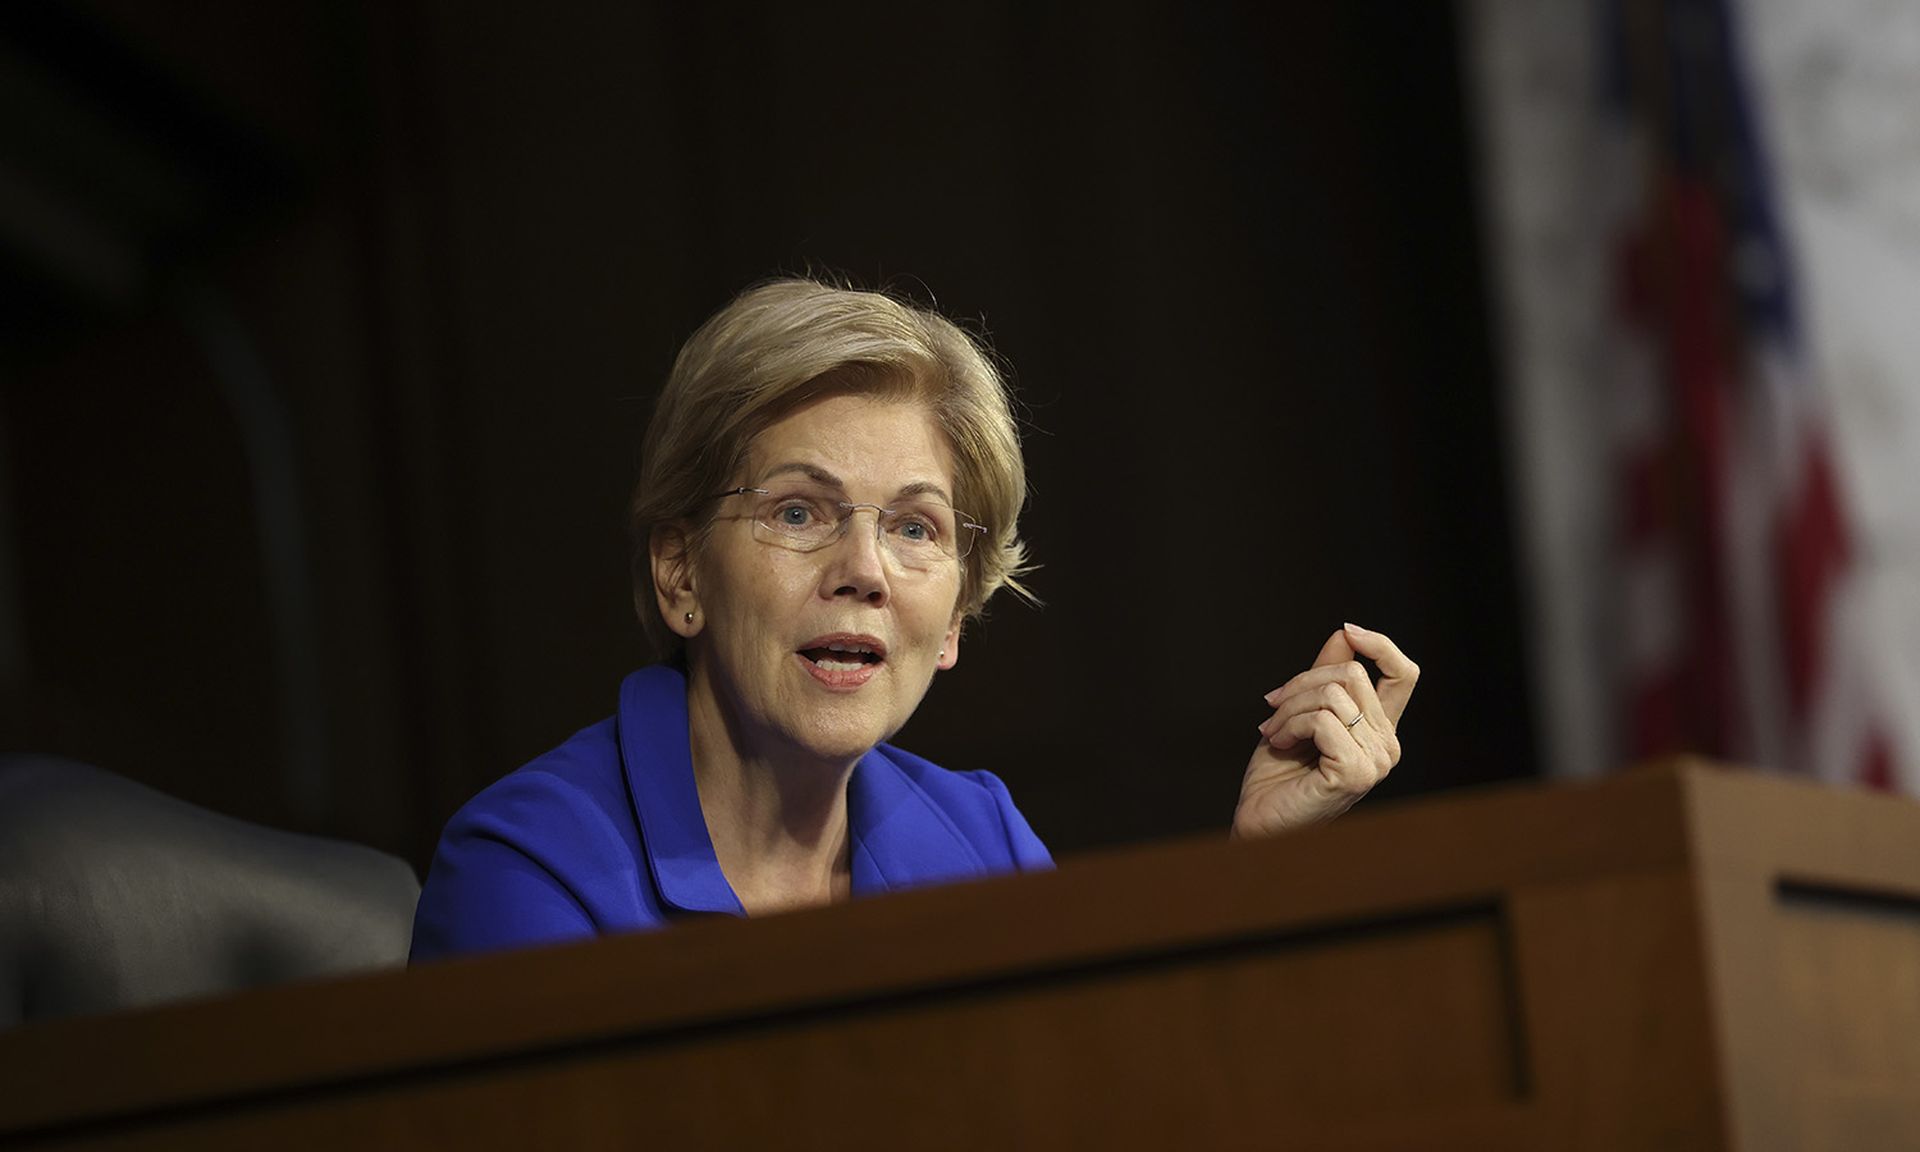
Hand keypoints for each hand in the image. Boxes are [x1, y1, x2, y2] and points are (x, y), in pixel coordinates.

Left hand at [1232, 623, 1418, 839]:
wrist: (1259, 823)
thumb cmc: (1278, 776)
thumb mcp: (1300, 713)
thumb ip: (1324, 677)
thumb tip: (1345, 633)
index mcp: (1379, 731)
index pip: (1404, 674)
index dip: (1380, 644)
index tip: (1348, 630)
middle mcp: (1387, 745)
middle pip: (1351, 673)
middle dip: (1300, 683)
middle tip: (1272, 709)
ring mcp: (1376, 761)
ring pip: (1332, 693)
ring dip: (1289, 707)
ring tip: (1273, 732)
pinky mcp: (1356, 772)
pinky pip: (1322, 719)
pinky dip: (1289, 725)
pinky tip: (1279, 744)